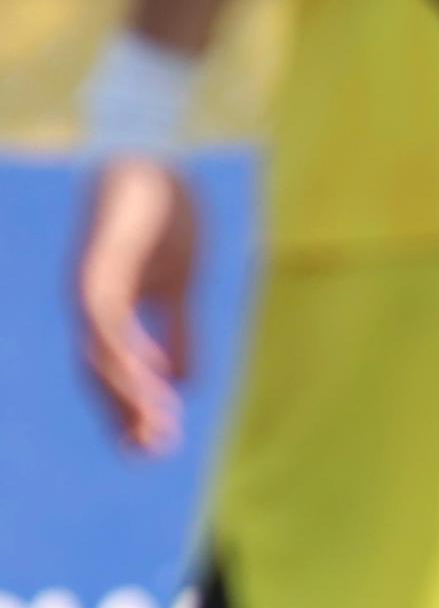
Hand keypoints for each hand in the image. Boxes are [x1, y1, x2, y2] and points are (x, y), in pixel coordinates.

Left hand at [72, 153, 199, 454]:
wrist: (157, 153)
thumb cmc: (168, 212)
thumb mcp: (182, 284)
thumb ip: (178, 331)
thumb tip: (182, 383)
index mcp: (108, 308)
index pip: (115, 371)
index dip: (134, 408)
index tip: (160, 443)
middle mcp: (89, 304)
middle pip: (98, 374)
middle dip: (125, 415)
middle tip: (151, 453)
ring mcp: (88, 287)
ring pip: (97, 358)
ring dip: (124, 397)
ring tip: (152, 429)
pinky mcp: (95, 269)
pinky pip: (105, 325)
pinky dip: (122, 357)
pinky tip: (144, 382)